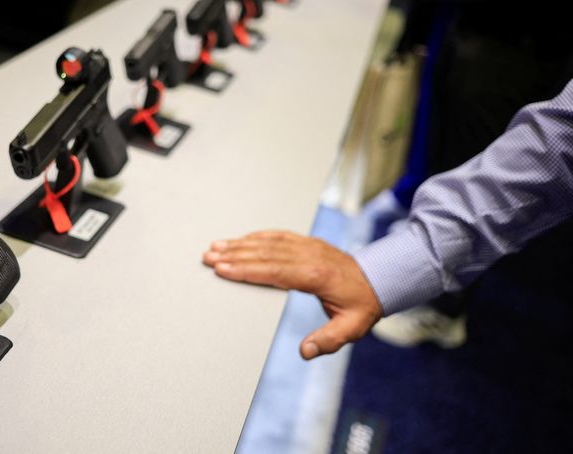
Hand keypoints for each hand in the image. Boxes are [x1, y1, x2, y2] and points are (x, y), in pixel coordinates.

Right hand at [203, 230, 381, 359]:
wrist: (380, 278)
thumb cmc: (363, 304)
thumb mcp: (351, 328)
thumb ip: (328, 341)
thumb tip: (305, 352)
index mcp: (315, 275)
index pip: (274, 270)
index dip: (246, 269)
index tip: (224, 269)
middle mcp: (309, 256)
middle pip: (265, 253)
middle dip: (234, 255)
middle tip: (209, 257)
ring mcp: (307, 246)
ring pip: (268, 242)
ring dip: (240, 244)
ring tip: (216, 247)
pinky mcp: (306, 242)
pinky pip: (277, 236)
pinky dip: (256, 237)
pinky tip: (240, 240)